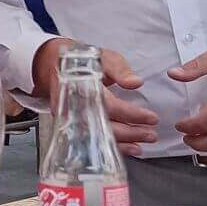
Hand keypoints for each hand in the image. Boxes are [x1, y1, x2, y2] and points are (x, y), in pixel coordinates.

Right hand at [32, 37, 157, 154]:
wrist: (54, 64)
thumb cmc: (84, 60)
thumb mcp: (104, 57)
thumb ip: (120, 70)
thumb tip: (136, 83)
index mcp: (84, 86)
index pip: (111, 106)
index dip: (132, 115)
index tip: (152, 118)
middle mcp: (75, 105)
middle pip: (105, 125)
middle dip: (131, 133)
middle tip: (152, 135)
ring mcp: (70, 117)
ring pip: (98, 136)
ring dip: (123, 143)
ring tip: (142, 146)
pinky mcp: (70, 125)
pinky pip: (92, 139)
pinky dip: (111, 145)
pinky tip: (127, 148)